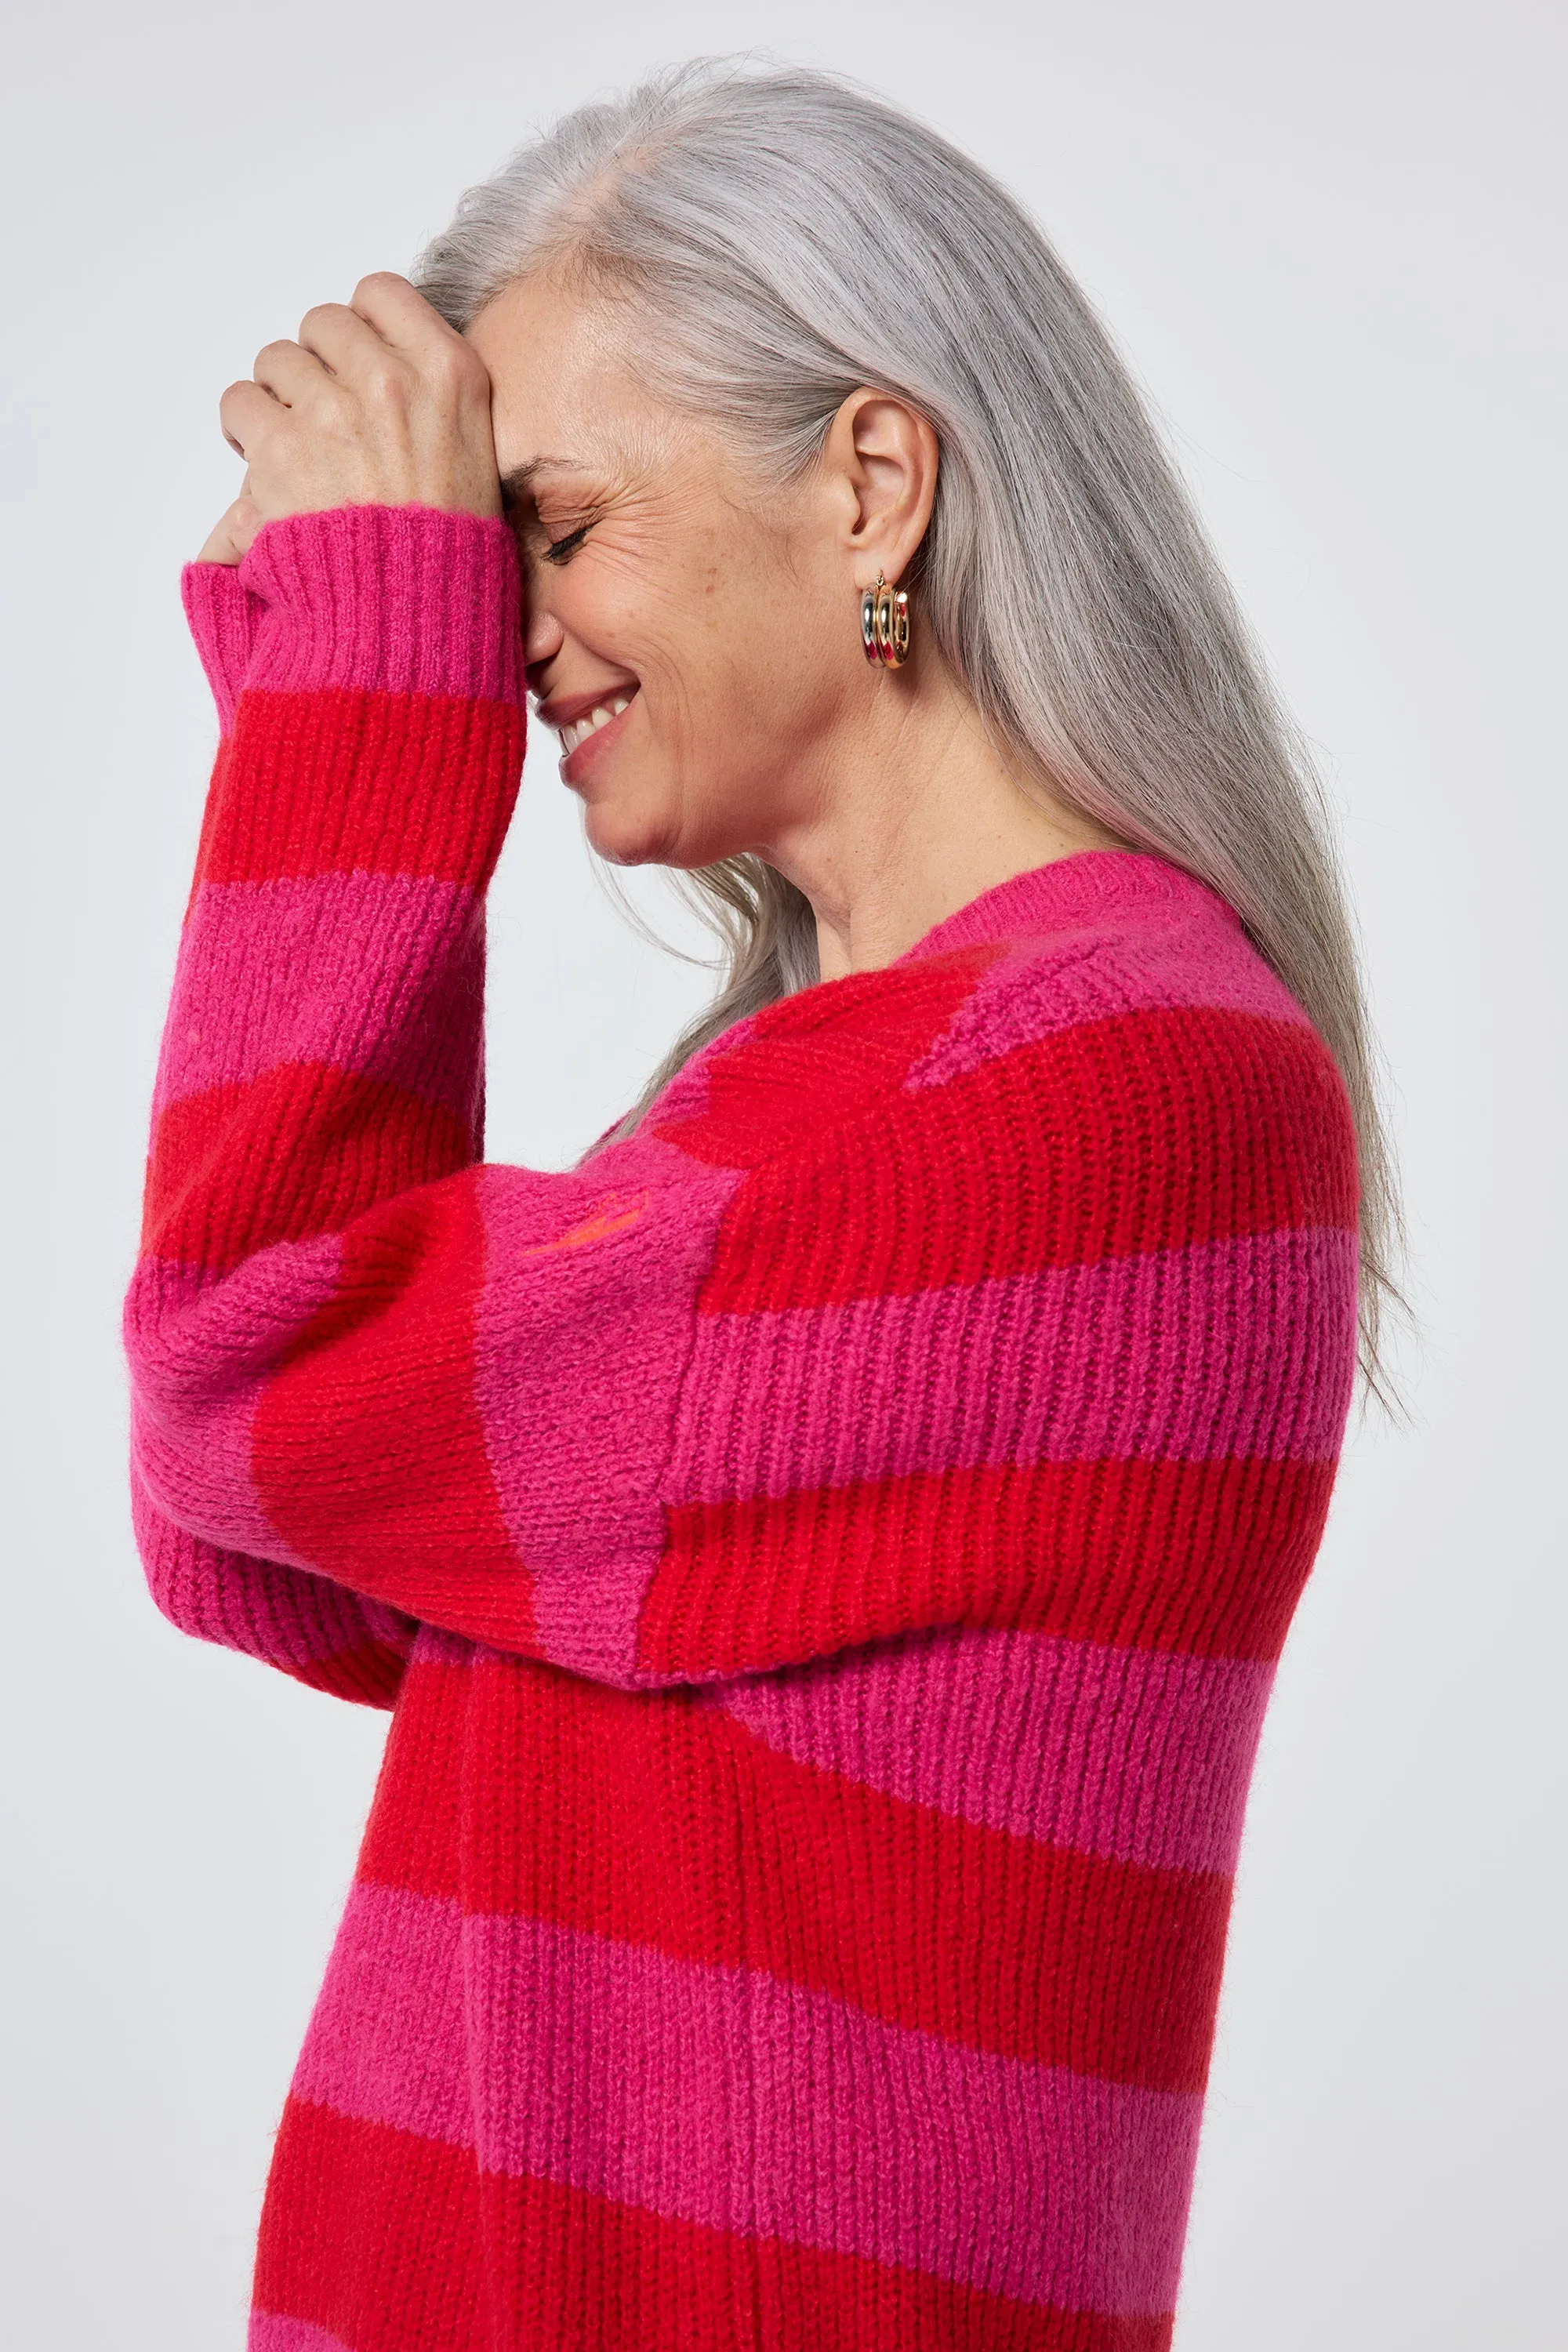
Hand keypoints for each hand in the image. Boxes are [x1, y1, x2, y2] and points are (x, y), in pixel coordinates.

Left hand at [195, 273, 499, 563]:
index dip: (361, 329)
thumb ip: (428, 396)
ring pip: (276, 360)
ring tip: (297, 449)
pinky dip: (246, 432)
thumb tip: (369, 355)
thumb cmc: (449, 552)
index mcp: (450, 373)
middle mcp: (393, 379)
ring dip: (278, 400)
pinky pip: (240, 403)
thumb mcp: (475, 455)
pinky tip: (270, 466)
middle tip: (326, 419)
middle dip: (317, 367)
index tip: (357, 367)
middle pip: (322, 324)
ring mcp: (335, 409)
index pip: (381, 294)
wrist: (416, 616)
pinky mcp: (284, 445)